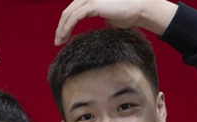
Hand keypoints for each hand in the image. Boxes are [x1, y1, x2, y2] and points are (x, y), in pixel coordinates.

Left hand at [55, 0, 176, 44]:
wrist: (139, 10)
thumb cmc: (126, 13)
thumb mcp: (107, 15)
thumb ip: (98, 15)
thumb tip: (93, 24)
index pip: (72, 11)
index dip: (64, 24)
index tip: (61, 37)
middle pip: (67, 12)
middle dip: (60, 27)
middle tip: (57, 42)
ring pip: (68, 14)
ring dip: (61, 29)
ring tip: (59, 42)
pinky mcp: (93, 5)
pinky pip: (75, 17)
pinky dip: (67, 27)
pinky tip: (65, 36)